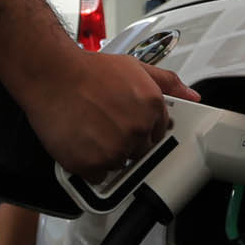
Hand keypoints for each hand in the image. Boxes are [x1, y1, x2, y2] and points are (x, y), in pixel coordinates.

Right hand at [27, 53, 200, 182]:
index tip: (126, 123)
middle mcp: (137, 130)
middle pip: (140, 151)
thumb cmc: (88, 71)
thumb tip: (192, 95)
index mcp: (153, 107)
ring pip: (119, 164)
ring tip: (91, 131)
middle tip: (105, 125)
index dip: (140, 128)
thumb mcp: (135, 67)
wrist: (52, 75)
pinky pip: (98, 177)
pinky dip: (90, 167)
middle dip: (124, 141)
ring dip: (107, 154)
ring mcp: (116, 149)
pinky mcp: (93, 164)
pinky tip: (82, 144)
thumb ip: (167, 82)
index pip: (157, 133)